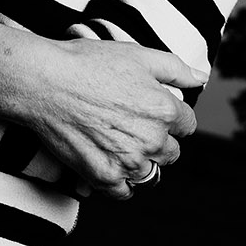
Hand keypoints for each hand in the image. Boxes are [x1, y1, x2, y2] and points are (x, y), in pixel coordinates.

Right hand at [0, 31, 203, 200]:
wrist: (44, 82)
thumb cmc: (86, 62)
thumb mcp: (135, 53)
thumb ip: (175, 67)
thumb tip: (202, 78)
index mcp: (164, 109)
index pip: (187, 124)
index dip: (169, 115)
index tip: (148, 109)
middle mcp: (152, 139)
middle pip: (171, 152)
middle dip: (156, 140)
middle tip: (127, 124)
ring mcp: (129, 162)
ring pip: (150, 173)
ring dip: (138, 161)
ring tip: (114, 141)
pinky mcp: (105, 177)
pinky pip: (125, 192)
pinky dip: (119, 181)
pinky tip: (105, 160)